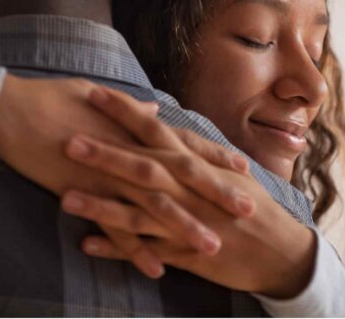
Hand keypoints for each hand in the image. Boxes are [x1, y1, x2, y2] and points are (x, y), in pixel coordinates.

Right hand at [0, 75, 253, 276]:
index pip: (184, 143)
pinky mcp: (84, 193)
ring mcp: (108, 174)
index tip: (242, 167)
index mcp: (134, 128)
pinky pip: (114, 228)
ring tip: (212, 247)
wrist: (8, 112)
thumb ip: (131, 110)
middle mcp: (128, 150)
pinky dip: (135, 250)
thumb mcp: (96, 97)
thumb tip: (153, 110)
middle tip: (247, 210)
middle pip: (181, 175)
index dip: (214, 155)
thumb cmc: (51, 99)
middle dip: (216, 194)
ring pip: (155, 205)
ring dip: (184, 228)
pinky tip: (156, 269)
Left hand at [62, 104, 316, 297]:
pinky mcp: (185, 252)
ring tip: (64, 197)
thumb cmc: (253, 207)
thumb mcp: (226, 172)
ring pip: (137, 211)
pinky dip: (116, 248)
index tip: (94, 92)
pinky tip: (86, 244)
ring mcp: (186, 221)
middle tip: (67, 139)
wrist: (281, 250)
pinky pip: (145, 250)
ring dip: (101, 204)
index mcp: (196, 164)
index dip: (125, 111)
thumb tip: (172, 126)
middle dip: (105, 152)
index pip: (156, 129)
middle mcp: (189, 189)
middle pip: (142, 166)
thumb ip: (195, 150)